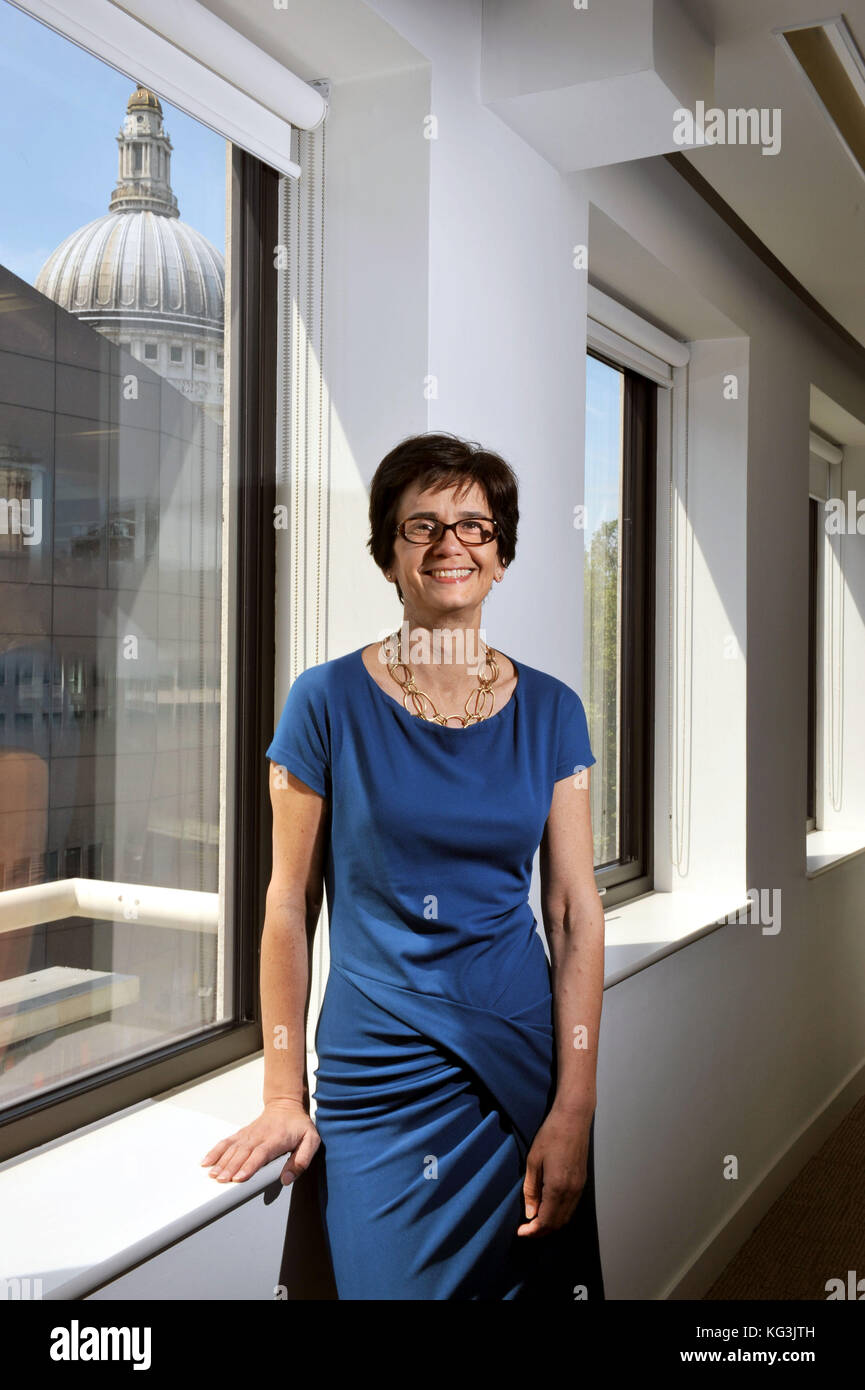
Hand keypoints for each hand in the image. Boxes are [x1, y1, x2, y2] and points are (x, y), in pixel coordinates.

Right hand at [200, 1099, 320, 1186]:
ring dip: (221, 1162)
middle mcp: (259, 1136)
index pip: (260, 1154)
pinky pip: (226, 1142)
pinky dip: (215, 1151)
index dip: (249, 1166)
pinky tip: (206, 1161)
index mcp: (276, 1139)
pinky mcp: (242, 1134)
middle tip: (220, 1180)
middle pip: (242, 1153)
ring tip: (212, 1175)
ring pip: (232, 1148)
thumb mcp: (311, 1141)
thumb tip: (286, 1178)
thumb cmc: (299, 1125)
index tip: (239, 1178)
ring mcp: (248, 1134)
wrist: (286, 1105)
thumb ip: (302, 1160)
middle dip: (230, 1167)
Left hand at [517, 1105, 591, 1236]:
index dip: (533, 1231)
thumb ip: (531, 1190)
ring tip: (535, 1221)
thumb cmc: (551, 1135)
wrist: (573, 1118)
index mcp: (558, 1188)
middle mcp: (572, 1192)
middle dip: (541, 1231)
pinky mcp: (582, 1182)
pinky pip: (571, 1207)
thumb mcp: (533, 1161)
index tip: (520, 1232)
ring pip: (566, 1217)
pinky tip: (548, 1208)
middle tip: (526, 1229)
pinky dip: (559, 1214)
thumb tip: (530, 1213)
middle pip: (558, 1223)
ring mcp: (579, 1187)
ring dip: (551, 1224)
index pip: (546, 1221)